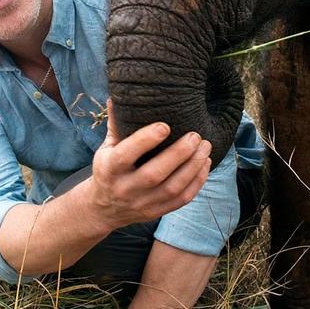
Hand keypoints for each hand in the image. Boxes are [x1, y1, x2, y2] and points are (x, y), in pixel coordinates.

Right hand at [86, 100, 211, 229]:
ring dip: (193, 166)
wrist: (104, 208)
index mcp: (109, 169)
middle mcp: (125, 188)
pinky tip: (204, 164)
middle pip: (155, 174)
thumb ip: (115, 125)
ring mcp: (142, 203)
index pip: (126, 155)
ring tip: (205, 147)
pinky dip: (197, 182)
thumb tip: (117, 96)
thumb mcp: (106, 149)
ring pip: (173, 188)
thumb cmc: (108, 170)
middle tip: (196, 135)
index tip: (166, 125)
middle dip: (179, 153)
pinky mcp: (156, 212)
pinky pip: (182, 199)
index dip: (146, 140)